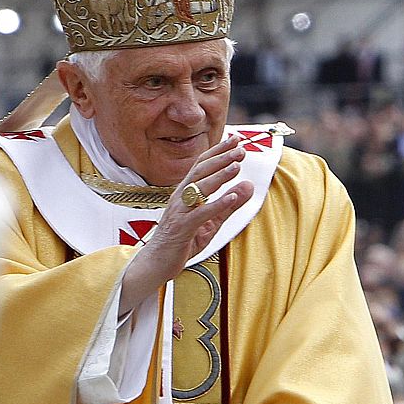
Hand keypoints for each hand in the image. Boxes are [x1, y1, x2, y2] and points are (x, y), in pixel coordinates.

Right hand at [121, 137, 252, 309]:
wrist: (155, 263)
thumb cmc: (181, 242)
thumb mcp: (210, 222)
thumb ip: (228, 205)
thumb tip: (248, 186)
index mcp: (185, 193)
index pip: (202, 165)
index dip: (218, 151)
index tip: (236, 139)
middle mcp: (180, 197)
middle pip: (201, 171)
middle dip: (221, 158)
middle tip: (240, 148)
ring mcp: (180, 212)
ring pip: (200, 188)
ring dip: (220, 176)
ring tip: (237, 166)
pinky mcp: (182, 228)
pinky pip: (200, 213)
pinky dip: (217, 204)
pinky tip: (231, 197)